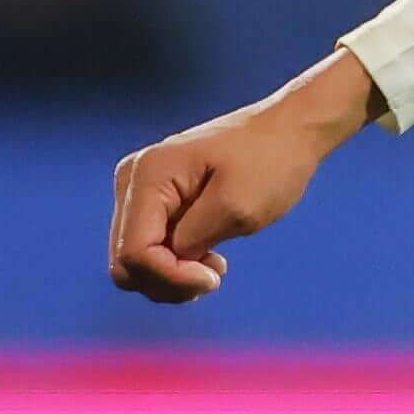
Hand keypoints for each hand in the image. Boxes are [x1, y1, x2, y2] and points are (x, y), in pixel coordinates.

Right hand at [108, 50, 382, 303]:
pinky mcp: (156, 202)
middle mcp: (133, 182)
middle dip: (168, 281)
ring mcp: (140, 191)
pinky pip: (150, 249)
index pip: (134, 252)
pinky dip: (175, 264)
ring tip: (214, 265)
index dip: (170, 277)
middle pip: (125, 262)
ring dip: (172, 276)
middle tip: (214, 277)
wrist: (288, 132)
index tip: (216, 277)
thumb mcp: (236, 206)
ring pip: (134, 261)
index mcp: (148, 176)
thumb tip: (168, 261)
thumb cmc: (270, 162)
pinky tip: (209, 257)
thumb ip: (192, 240)